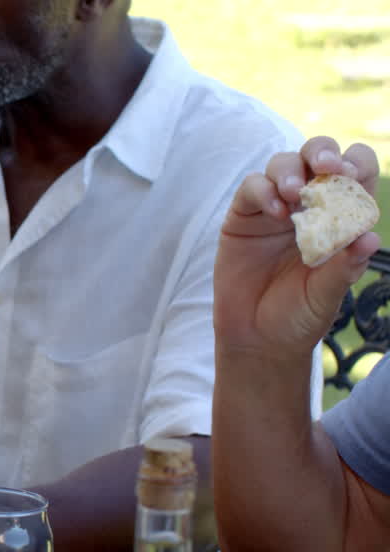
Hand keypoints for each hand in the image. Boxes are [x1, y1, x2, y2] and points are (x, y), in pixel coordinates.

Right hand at [214, 137, 380, 358]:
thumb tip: (369, 240)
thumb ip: (345, 268)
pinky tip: (275, 212)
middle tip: (326, 167)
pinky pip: (252, 187)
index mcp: (341, 217)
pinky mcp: (243, 217)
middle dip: (323, 152)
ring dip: (291, 171)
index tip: (351, 177)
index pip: (355, 173)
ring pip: (283, 164)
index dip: (356, 165)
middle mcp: (309, 206)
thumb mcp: (328, 295)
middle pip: (317, 155)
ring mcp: (274, 208)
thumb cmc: (300, 315)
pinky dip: (264, 191)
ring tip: (294, 194)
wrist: (257, 338)